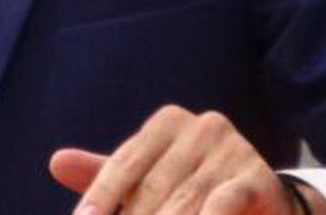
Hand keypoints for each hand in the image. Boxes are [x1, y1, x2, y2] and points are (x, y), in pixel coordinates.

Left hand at [49, 106, 325, 214]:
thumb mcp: (151, 180)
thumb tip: (56, 162)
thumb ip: (107, 176)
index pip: (124, 163)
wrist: (270, 203)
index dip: (100, 196)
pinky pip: (221, 204)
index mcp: (168, 122)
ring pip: (182, 201)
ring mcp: (232, 149)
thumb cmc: (198, 189)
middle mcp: (200, 127)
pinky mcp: (258, 177)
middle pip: (151, 186)